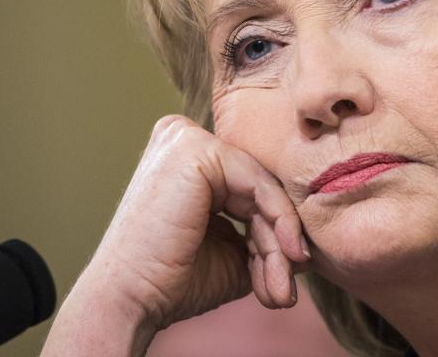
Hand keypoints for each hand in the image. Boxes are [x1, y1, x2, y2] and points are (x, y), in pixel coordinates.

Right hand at [42, 115, 309, 354]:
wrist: (129, 300)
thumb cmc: (170, 280)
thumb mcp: (232, 251)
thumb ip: (266, 234)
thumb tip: (307, 241)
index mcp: (187, 157)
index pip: (248, 187)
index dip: (275, 231)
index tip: (291, 276)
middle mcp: (183, 138)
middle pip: (257, 186)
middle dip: (278, 242)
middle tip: (286, 290)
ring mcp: (186, 139)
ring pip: (262, 187)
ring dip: (279, 241)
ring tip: (280, 287)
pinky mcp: (196, 151)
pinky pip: (258, 184)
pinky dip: (278, 222)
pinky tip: (285, 256)